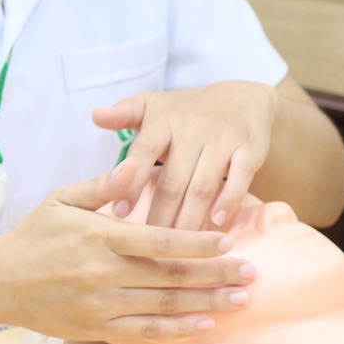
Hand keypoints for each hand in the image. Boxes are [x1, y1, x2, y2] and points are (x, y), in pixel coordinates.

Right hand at [0, 170, 254, 341]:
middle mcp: (104, 272)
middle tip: (250, 273)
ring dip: (206, 303)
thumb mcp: (61, 200)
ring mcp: (101, 303)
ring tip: (239, 300)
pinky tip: (203, 325)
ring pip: (164, 306)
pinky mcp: (95, 327)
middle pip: (171, 275)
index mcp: (99, 236)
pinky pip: (143, 333)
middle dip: (215, 274)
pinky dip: (175, 331)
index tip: (228, 241)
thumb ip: (100, 187)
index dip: (197, 242)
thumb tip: (133, 167)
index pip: (159, 239)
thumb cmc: (32, 236)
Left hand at [94, 80, 280, 230]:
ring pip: (203, 185)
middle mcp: (192, 129)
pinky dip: (228, 201)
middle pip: (173, 180)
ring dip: (190, 217)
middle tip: (147, 245)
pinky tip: (215, 223)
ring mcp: (222, 139)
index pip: (143, 152)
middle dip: (160, 214)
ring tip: (178, 245)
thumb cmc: (187, 110)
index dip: (131, 183)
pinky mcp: (249, 149)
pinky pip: (239, 178)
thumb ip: (124, 114)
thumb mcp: (154, 105)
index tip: (117, 213)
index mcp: (164, 121)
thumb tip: (95, 115)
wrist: (242, 97)